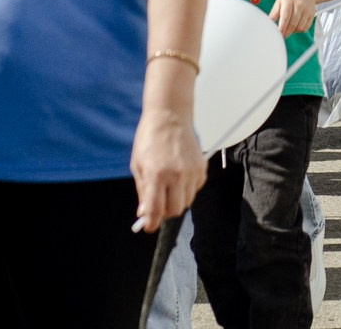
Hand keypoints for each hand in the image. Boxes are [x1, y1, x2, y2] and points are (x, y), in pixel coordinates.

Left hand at [130, 107, 205, 234]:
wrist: (169, 115)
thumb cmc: (150, 138)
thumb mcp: (138, 165)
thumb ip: (142, 191)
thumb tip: (145, 213)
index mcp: (157, 174)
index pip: (155, 211)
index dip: (151, 223)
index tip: (148, 225)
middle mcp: (176, 174)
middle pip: (174, 210)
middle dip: (164, 211)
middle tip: (158, 202)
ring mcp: (192, 171)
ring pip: (186, 201)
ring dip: (176, 199)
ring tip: (168, 184)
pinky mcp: (202, 167)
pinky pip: (195, 189)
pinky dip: (187, 188)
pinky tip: (179, 175)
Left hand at [270, 0, 317, 36]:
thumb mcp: (280, 0)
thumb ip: (274, 12)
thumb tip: (268, 23)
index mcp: (289, 0)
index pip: (285, 17)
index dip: (282, 27)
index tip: (278, 34)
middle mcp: (299, 5)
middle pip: (293, 23)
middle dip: (286, 32)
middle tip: (282, 35)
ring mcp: (307, 10)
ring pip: (299, 27)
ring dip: (293, 32)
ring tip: (288, 29)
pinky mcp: (312, 14)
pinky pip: (305, 27)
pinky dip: (299, 30)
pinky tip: (295, 27)